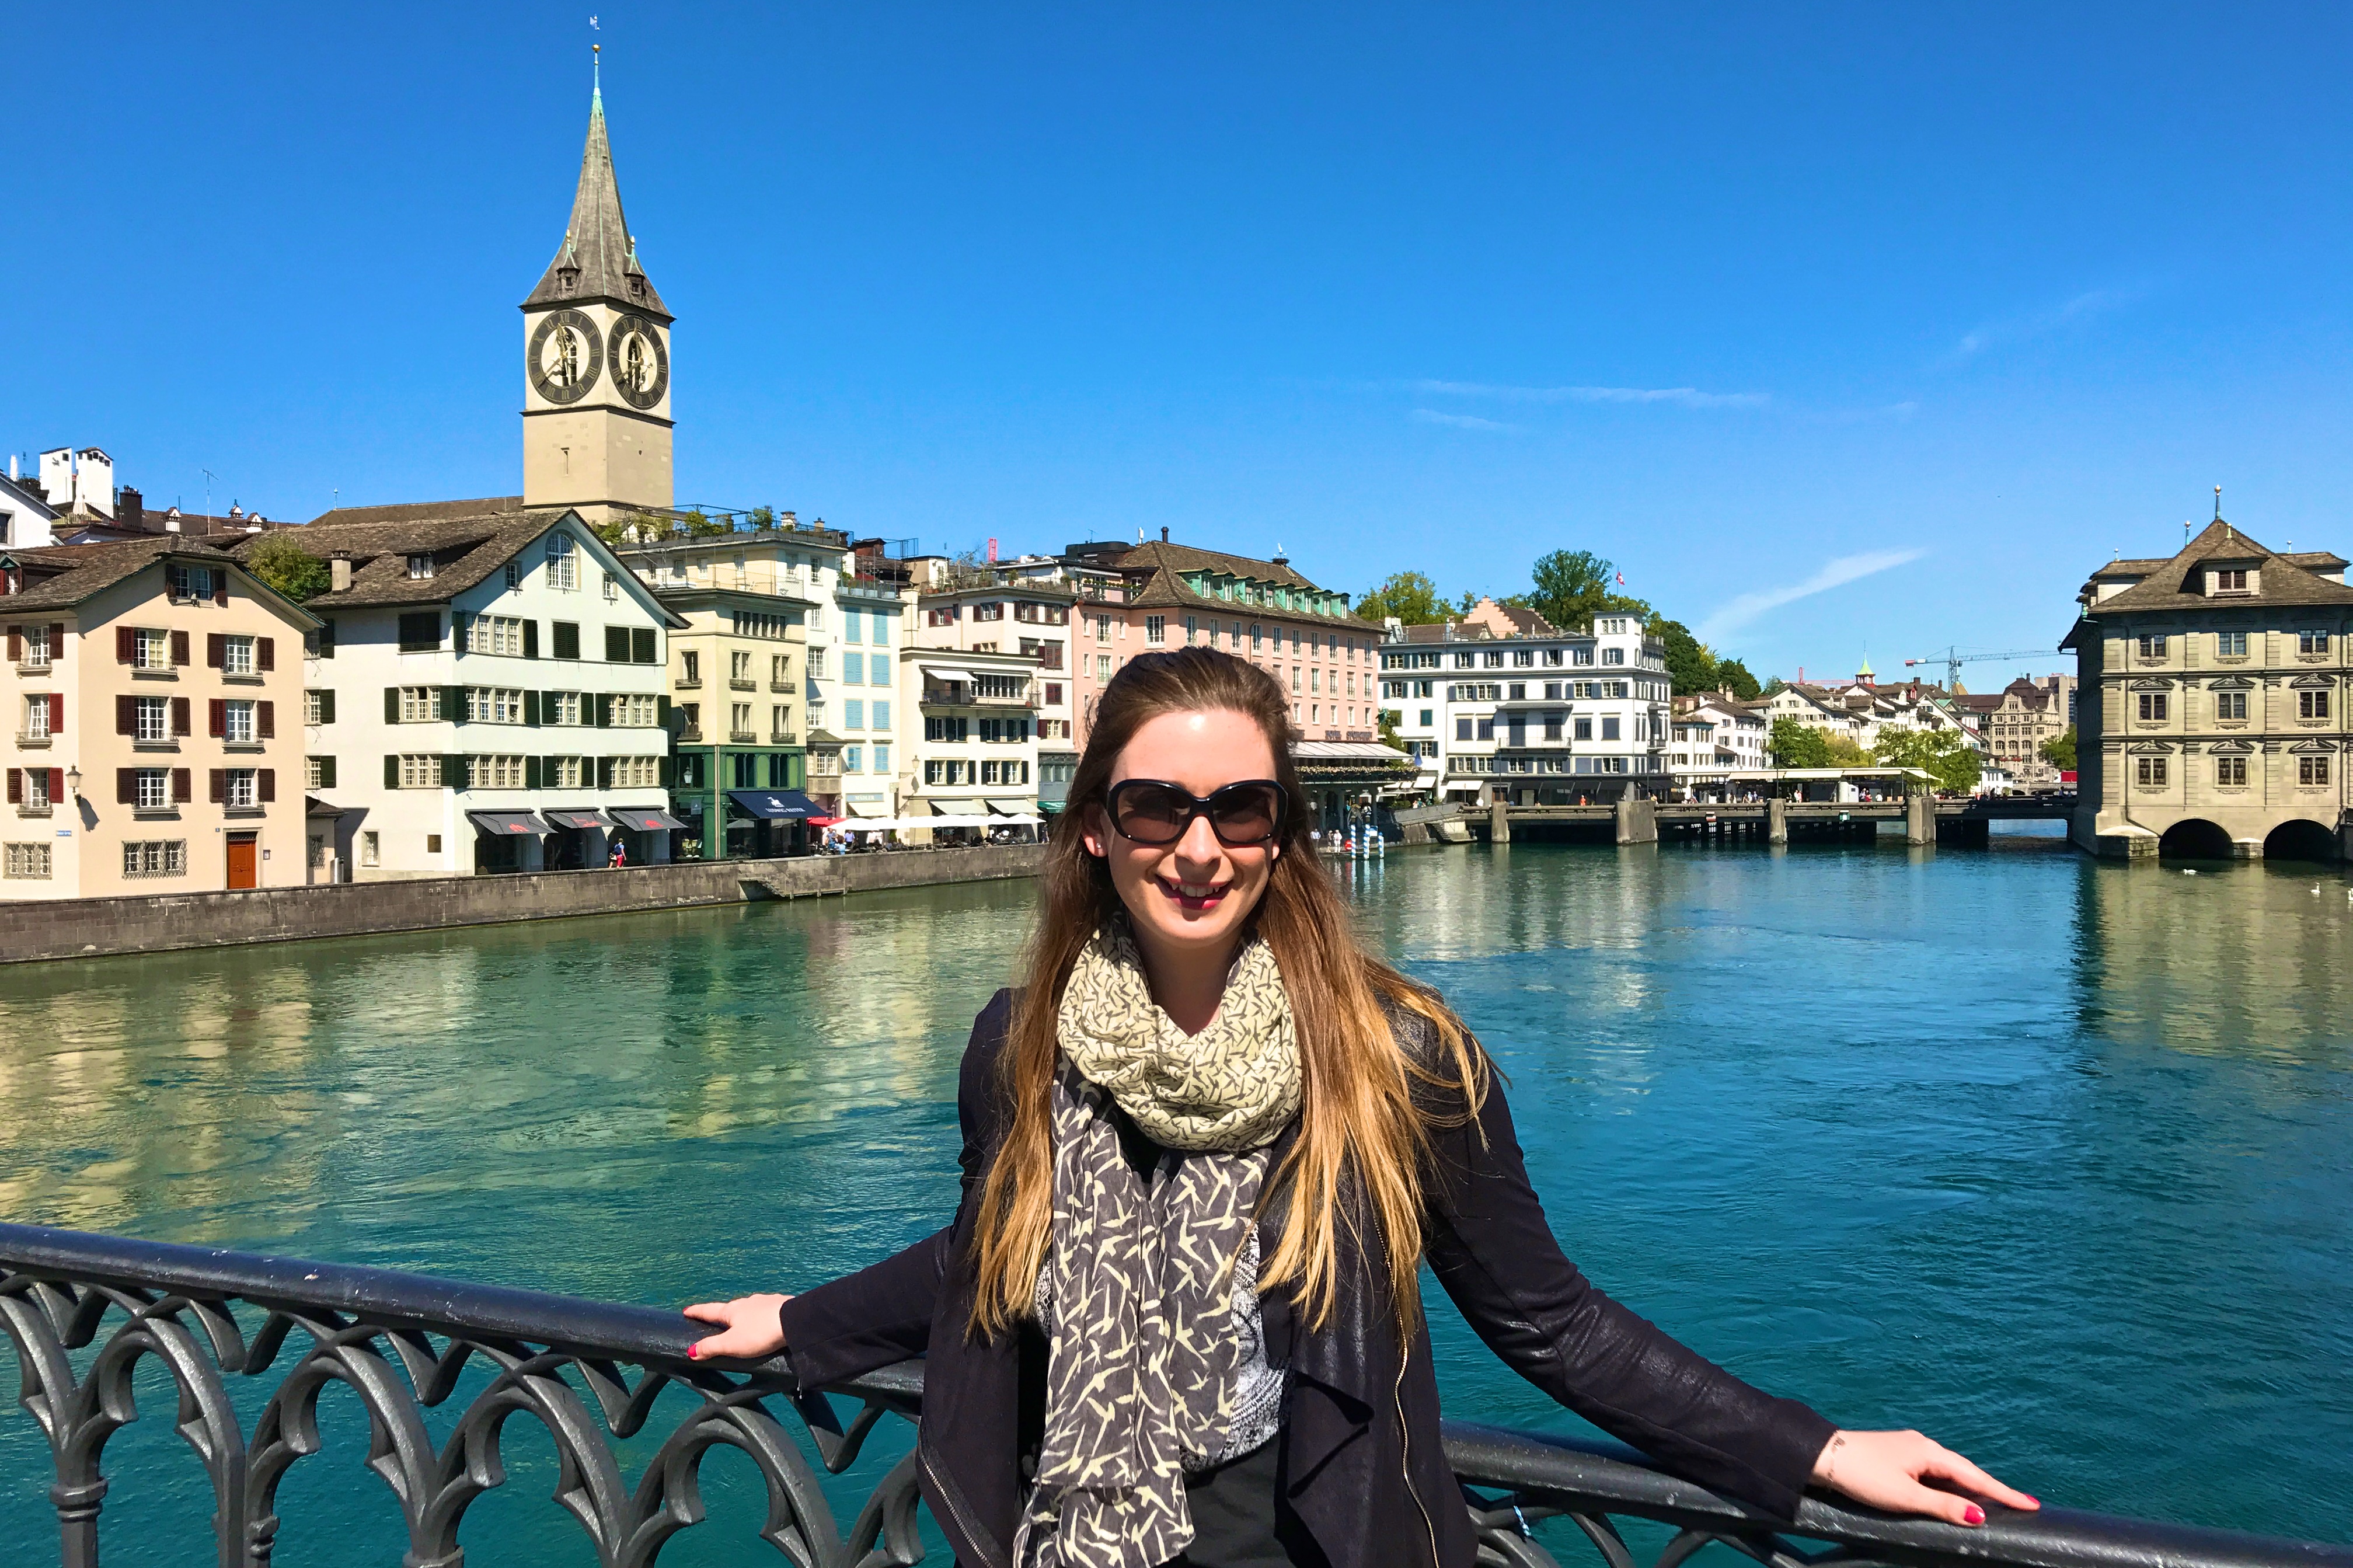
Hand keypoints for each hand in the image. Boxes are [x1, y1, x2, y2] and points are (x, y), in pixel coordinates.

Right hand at [681, 1293, 791, 1360]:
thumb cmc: (760, 1333)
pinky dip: (760, 1316)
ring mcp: (765, 1302)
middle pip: (730, 1308)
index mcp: (732, 1310)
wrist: (794, 1322)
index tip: (686, 1310)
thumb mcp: (731, 1344)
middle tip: (715, 1319)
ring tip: (741, 1322)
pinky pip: (765, 1311)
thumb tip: (690, 1350)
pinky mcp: (781, 1305)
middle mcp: (747, 1302)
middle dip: (722, 1314)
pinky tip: (764, 1321)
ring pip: (749, 1308)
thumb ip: (711, 1347)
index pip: (709, 1310)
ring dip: (743, 1314)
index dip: (697, 1312)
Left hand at [1812, 1429, 2038, 1525]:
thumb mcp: (1905, 1497)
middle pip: (1967, 1471)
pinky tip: (1955, 1493)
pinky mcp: (1898, 1454)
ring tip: (1996, 1502)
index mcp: (1930, 1452)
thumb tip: (1979, 1515)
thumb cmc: (1863, 1476)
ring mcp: (1910, 1447)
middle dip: (1993, 1489)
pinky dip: (1951, 1483)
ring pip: (1950, 1470)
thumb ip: (1943, 1507)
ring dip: (1972, 1486)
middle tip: (2021, 1504)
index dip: (2004, 1493)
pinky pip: (1935, 1470)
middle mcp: (1924, 1445)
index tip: (2032, 1504)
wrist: (1823, 1455)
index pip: (1976, 1476)